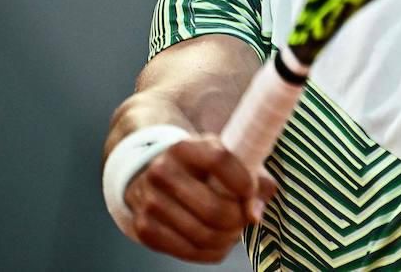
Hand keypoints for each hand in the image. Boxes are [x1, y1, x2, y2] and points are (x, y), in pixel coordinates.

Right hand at [124, 135, 275, 261]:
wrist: (153, 176)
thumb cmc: (198, 167)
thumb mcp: (222, 156)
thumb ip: (250, 174)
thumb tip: (256, 211)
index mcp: (184, 148)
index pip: (220, 162)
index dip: (244, 184)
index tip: (253, 197)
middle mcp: (162, 172)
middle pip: (214, 208)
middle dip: (238, 220)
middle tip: (245, 219)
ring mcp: (149, 202)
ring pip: (203, 234)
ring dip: (228, 238)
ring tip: (234, 231)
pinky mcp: (144, 229)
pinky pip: (189, 251)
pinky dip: (212, 252)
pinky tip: (220, 243)